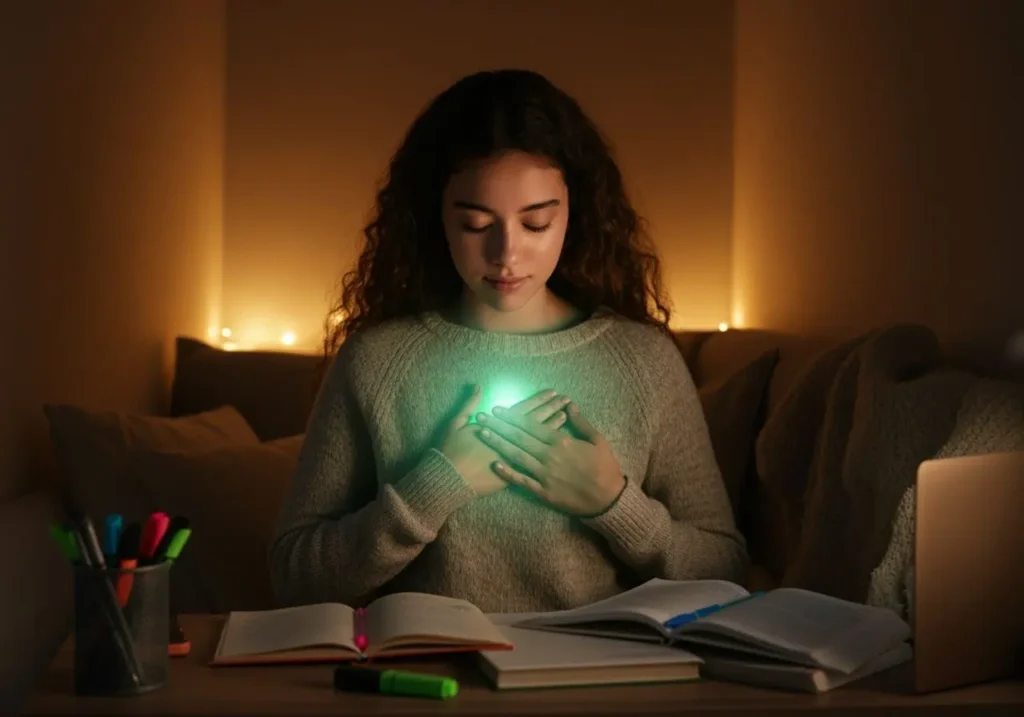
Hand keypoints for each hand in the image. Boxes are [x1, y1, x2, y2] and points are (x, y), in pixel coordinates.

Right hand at [438, 386, 570, 496]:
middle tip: (566, 400)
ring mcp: (513, 457)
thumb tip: (478, 386)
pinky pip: (535, 461)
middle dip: (551, 410)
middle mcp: (509, 441)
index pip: (524, 410)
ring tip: (566, 416)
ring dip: (552, 428)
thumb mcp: (456, 423)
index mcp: (497, 426)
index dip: (539, 400)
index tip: (553, 392)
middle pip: (536, 423)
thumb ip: (469, 404)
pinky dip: (545, 451)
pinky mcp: (514, 475)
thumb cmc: (450, 450)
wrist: (448, 479)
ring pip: (538, 441)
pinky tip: (555, 445)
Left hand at [476, 400, 625, 516]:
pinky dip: (508, 473)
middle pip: (519, 437)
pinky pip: (523, 481)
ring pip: (517, 456)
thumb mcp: (598, 440)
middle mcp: (549, 456)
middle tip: (481, 417)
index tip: (497, 409)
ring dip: (498, 444)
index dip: (512, 416)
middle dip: (498, 425)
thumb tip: (569, 405)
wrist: (609, 499)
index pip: (531, 425)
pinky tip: (495, 465)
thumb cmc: (604, 467)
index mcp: (561, 442)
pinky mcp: (544, 492)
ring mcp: (545, 475)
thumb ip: (582, 422)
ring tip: (482, 434)